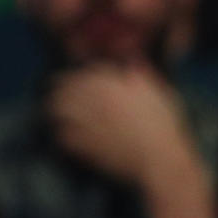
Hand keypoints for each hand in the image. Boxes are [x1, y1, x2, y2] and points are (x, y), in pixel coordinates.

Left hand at [46, 64, 197, 187]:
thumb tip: (131, 59)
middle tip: (56, 93)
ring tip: (54, 110)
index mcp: (112, 87)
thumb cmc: (163, 123)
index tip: (69, 77)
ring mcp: (86, 125)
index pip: (82, 75)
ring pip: (58, 112)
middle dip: (59, 91)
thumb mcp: (159, 92)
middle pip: (64, 93)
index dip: (73, 76)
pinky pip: (62, 136)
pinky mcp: (83, 146)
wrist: (158, 157)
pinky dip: (60, 132)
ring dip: (55, 110)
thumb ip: (142, 74)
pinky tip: (63, 132)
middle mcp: (93, 103)